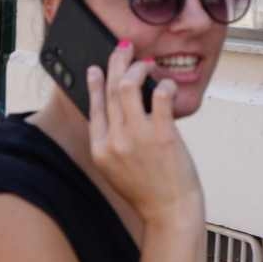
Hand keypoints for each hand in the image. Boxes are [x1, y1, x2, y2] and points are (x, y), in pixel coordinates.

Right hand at [86, 42, 203, 231]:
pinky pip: (159, 97)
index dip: (94, 83)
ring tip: (147, 64)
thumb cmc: (148, 192)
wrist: (169, 212)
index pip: (94, 107)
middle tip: (123, 49)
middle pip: (109, 91)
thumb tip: (118, 113)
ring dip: (137, 68)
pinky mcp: (162, 135)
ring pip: (127, 87)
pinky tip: (167, 85)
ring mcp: (137, 137)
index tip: (96, 68)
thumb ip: (113, 143)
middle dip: (116, 63)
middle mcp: (114, 141)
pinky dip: (163, 85)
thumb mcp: (118, 170)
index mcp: (100, 150)